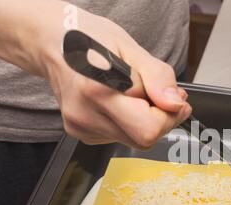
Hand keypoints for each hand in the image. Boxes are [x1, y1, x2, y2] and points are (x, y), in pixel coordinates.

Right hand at [0, 1, 191, 148]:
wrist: (54, 42)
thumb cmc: (91, 39)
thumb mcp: (132, 48)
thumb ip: (158, 78)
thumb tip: (175, 104)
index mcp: (98, 90)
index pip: (149, 128)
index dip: (169, 116)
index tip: (176, 100)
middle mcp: (85, 114)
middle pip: (143, 139)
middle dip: (161, 119)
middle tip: (161, 96)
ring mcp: (80, 126)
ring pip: (133, 140)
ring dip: (145, 120)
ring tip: (136, 94)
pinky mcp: (80, 132)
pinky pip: (120, 137)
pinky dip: (130, 122)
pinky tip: (121, 102)